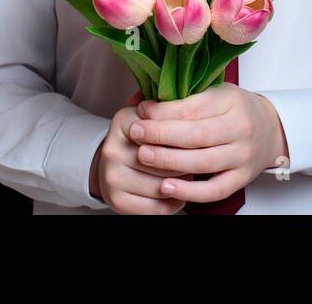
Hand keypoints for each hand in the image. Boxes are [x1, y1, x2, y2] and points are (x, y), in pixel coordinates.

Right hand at [89, 91, 191, 213]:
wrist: (113, 165)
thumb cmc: (141, 139)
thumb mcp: (151, 116)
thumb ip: (168, 107)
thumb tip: (190, 102)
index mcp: (123, 121)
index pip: (162, 131)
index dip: (185, 138)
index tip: (198, 138)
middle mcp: (113, 149)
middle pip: (163, 160)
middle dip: (187, 162)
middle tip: (200, 160)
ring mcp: (112, 176)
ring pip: (161, 186)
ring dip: (182, 185)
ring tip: (190, 177)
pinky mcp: (116, 201)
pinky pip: (155, 208)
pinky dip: (173, 204)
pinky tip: (179, 195)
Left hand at [127, 83, 288, 204]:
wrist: (270, 129)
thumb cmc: (234, 109)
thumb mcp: (213, 92)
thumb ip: (181, 98)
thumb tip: (140, 103)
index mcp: (231, 100)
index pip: (192, 107)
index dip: (162, 111)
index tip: (140, 111)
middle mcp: (241, 128)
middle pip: (196, 135)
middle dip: (160, 135)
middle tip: (135, 134)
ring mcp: (243, 156)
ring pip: (202, 162)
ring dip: (169, 162)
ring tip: (143, 157)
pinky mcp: (242, 178)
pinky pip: (214, 190)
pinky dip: (189, 191)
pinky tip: (166, 187)